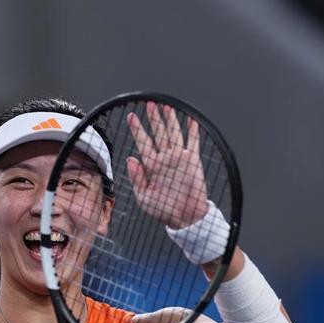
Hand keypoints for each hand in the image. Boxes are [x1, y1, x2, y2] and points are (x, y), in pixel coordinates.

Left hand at [126, 101, 208, 228]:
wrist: (184, 217)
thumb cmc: (162, 210)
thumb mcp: (143, 197)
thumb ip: (136, 178)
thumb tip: (131, 158)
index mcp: (151, 166)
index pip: (143, 143)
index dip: (137, 129)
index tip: (131, 116)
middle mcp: (164, 159)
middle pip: (158, 133)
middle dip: (153, 118)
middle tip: (149, 103)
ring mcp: (178, 158)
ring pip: (173, 133)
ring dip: (170, 120)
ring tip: (165, 106)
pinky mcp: (193, 161)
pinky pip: (193, 142)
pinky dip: (192, 130)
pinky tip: (190, 118)